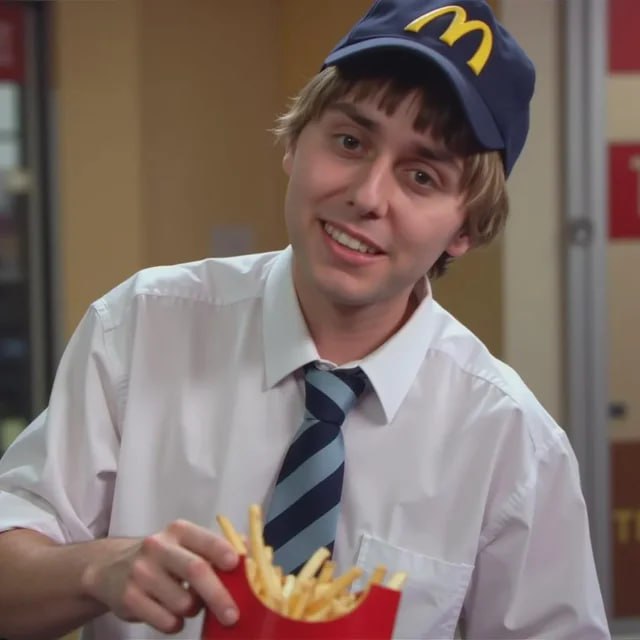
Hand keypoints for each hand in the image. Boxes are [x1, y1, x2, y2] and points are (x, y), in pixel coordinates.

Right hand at [81, 520, 239, 633]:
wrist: (109, 569)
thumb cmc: (162, 557)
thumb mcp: (184, 544)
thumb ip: (215, 548)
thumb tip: (254, 555)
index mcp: (178, 531)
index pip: (204, 540)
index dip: (222, 552)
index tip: (238, 565)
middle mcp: (158, 547)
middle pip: (195, 571)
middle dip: (218, 595)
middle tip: (233, 616)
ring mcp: (141, 573)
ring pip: (182, 602)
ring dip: (194, 611)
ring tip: (190, 604)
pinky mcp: (129, 599)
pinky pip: (165, 621)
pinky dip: (176, 624)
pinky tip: (171, 615)